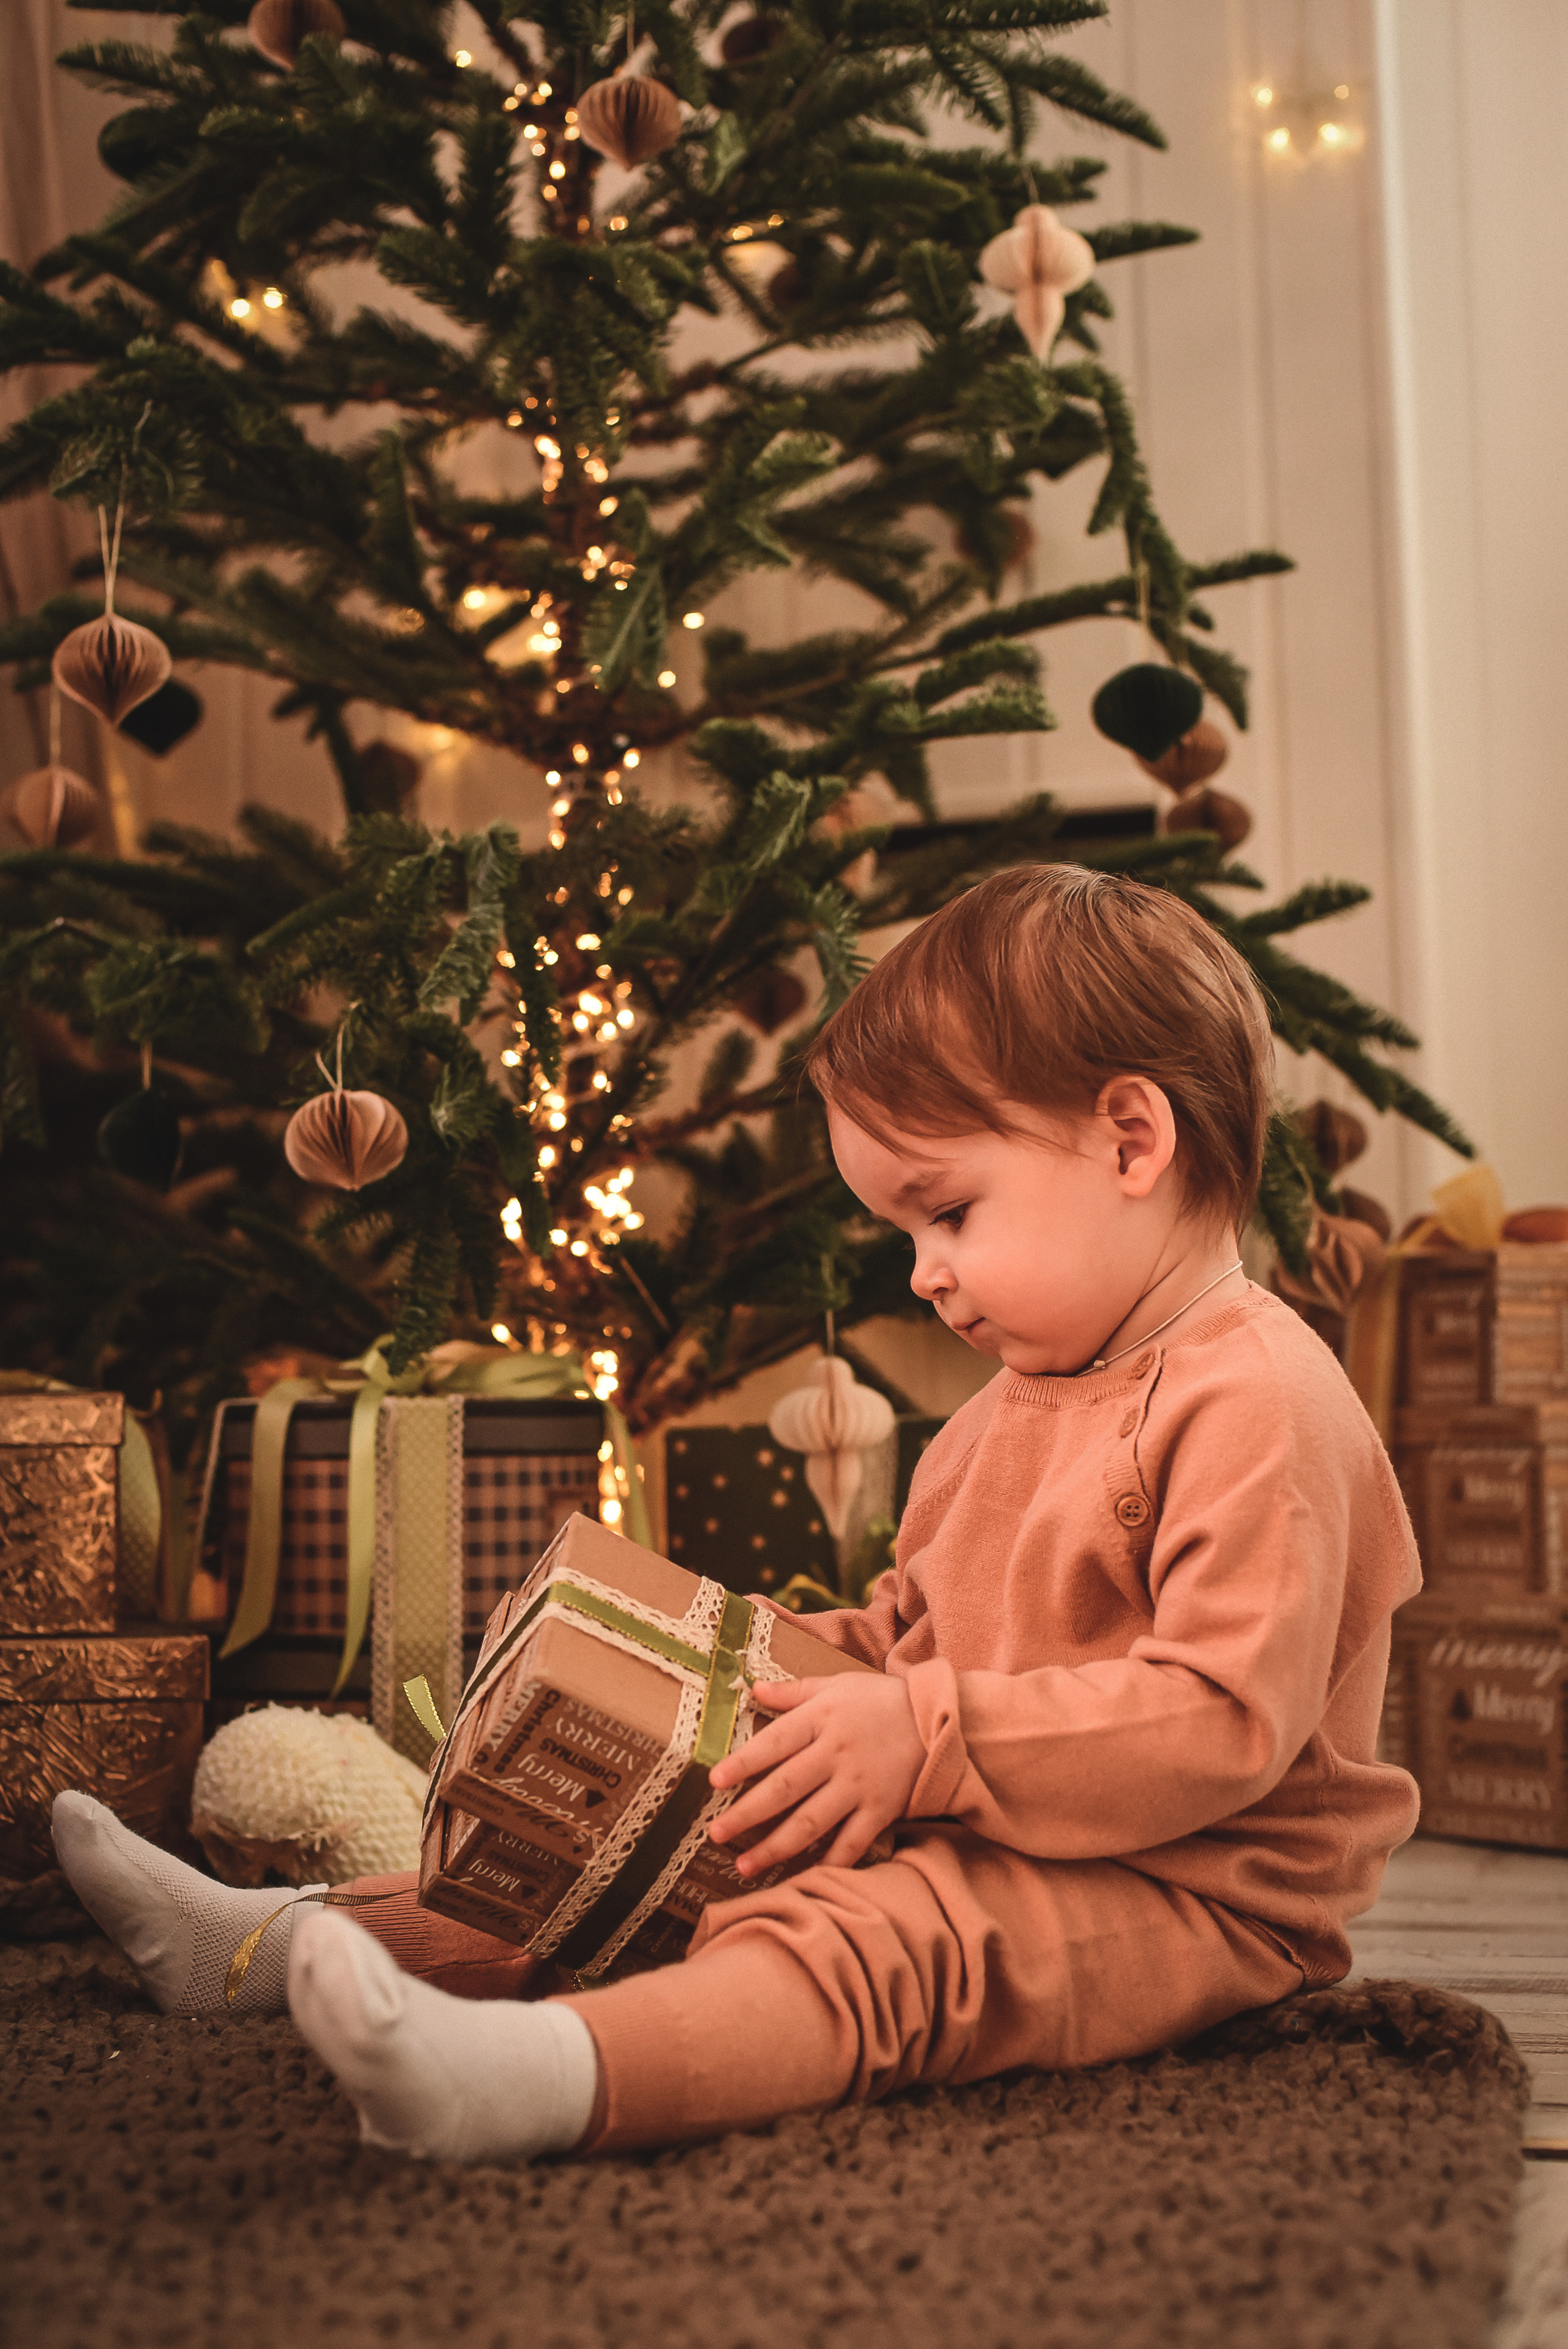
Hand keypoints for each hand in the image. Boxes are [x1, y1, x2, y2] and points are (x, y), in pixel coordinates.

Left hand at [707, 1672, 925, 1877]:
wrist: (938, 1719)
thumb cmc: (881, 1700)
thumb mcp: (837, 1685)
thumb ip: (794, 1692)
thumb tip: (753, 1689)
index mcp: (822, 1719)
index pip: (774, 1742)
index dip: (743, 1763)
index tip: (714, 1781)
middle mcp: (836, 1754)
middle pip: (785, 1788)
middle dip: (747, 1813)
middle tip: (716, 1833)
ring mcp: (858, 1786)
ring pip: (811, 1822)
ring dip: (775, 1847)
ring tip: (744, 1866)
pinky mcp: (880, 1810)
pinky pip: (852, 1843)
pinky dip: (831, 1864)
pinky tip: (805, 1880)